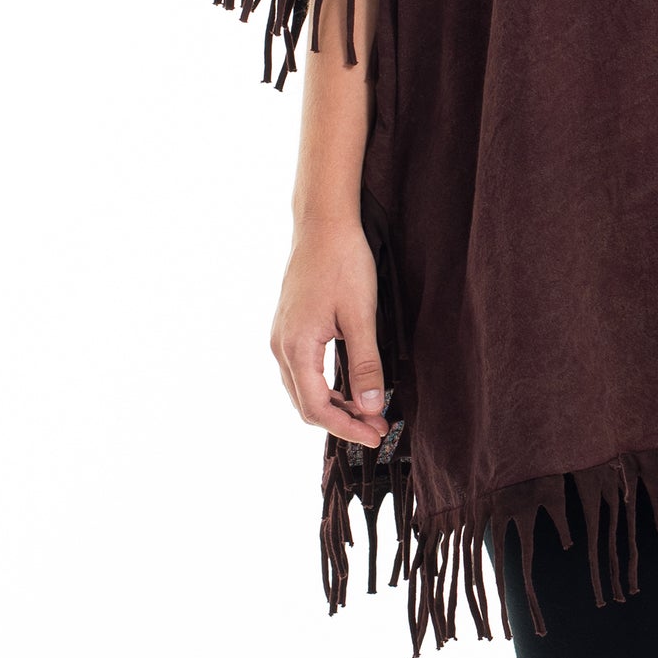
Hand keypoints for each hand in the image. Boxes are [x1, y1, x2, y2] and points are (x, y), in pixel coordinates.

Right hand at [270, 215, 390, 448]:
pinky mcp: (288, 327)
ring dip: (333, 406)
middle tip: (377, 428)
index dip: (347, 427)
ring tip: (367, 411)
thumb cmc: (343, 262)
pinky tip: (347, 386)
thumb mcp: (361, 315)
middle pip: (305, 404)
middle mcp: (281, 346)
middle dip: (341, 421)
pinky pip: (301, 370)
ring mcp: (281, 336)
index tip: (376, 435)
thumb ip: (365, 364)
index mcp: (296, 347)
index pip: (316, 408)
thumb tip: (370, 408)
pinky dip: (324, 386)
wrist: (323, 223)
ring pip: (302, 389)